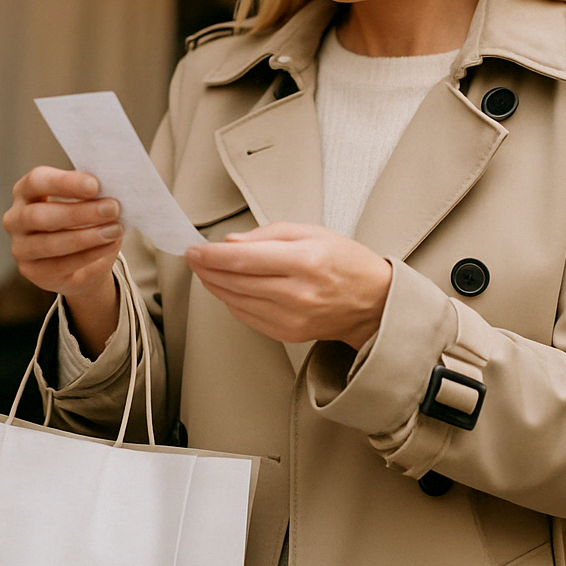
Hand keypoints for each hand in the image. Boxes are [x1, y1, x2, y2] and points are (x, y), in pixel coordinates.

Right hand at [3, 166, 122, 354]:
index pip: (37, 181)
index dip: (65, 183)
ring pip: (50, 243)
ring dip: (87, 236)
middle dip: (80, 212)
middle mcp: (15, 218)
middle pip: (41, 215)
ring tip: (115, 229)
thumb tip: (114, 188)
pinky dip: (89, 254)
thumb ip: (92, 194)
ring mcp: (20, 248)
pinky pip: (60, 264)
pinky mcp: (32, 271)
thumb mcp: (85, 201)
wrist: (81, 261)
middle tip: (112, 208)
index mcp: (25, 191)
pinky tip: (108, 244)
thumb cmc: (82, 220)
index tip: (95, 185)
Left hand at [184, 222, 390, 349]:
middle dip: (206, 268)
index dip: (212, 254)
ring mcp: (292, 317)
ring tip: (205, 271)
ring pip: (236, 301)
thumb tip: (230, 242)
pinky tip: (226, 289)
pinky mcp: (288, 334)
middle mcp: (297, 292)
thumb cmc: (345, 261)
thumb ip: (268, 234)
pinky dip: (230, 302)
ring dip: (214, 285)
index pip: (243, 258)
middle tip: (192, 257)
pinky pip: (247, 317)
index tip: (193, 249)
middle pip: (235, 281)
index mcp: (304, 260)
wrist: (373, 302)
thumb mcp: (311, 232)